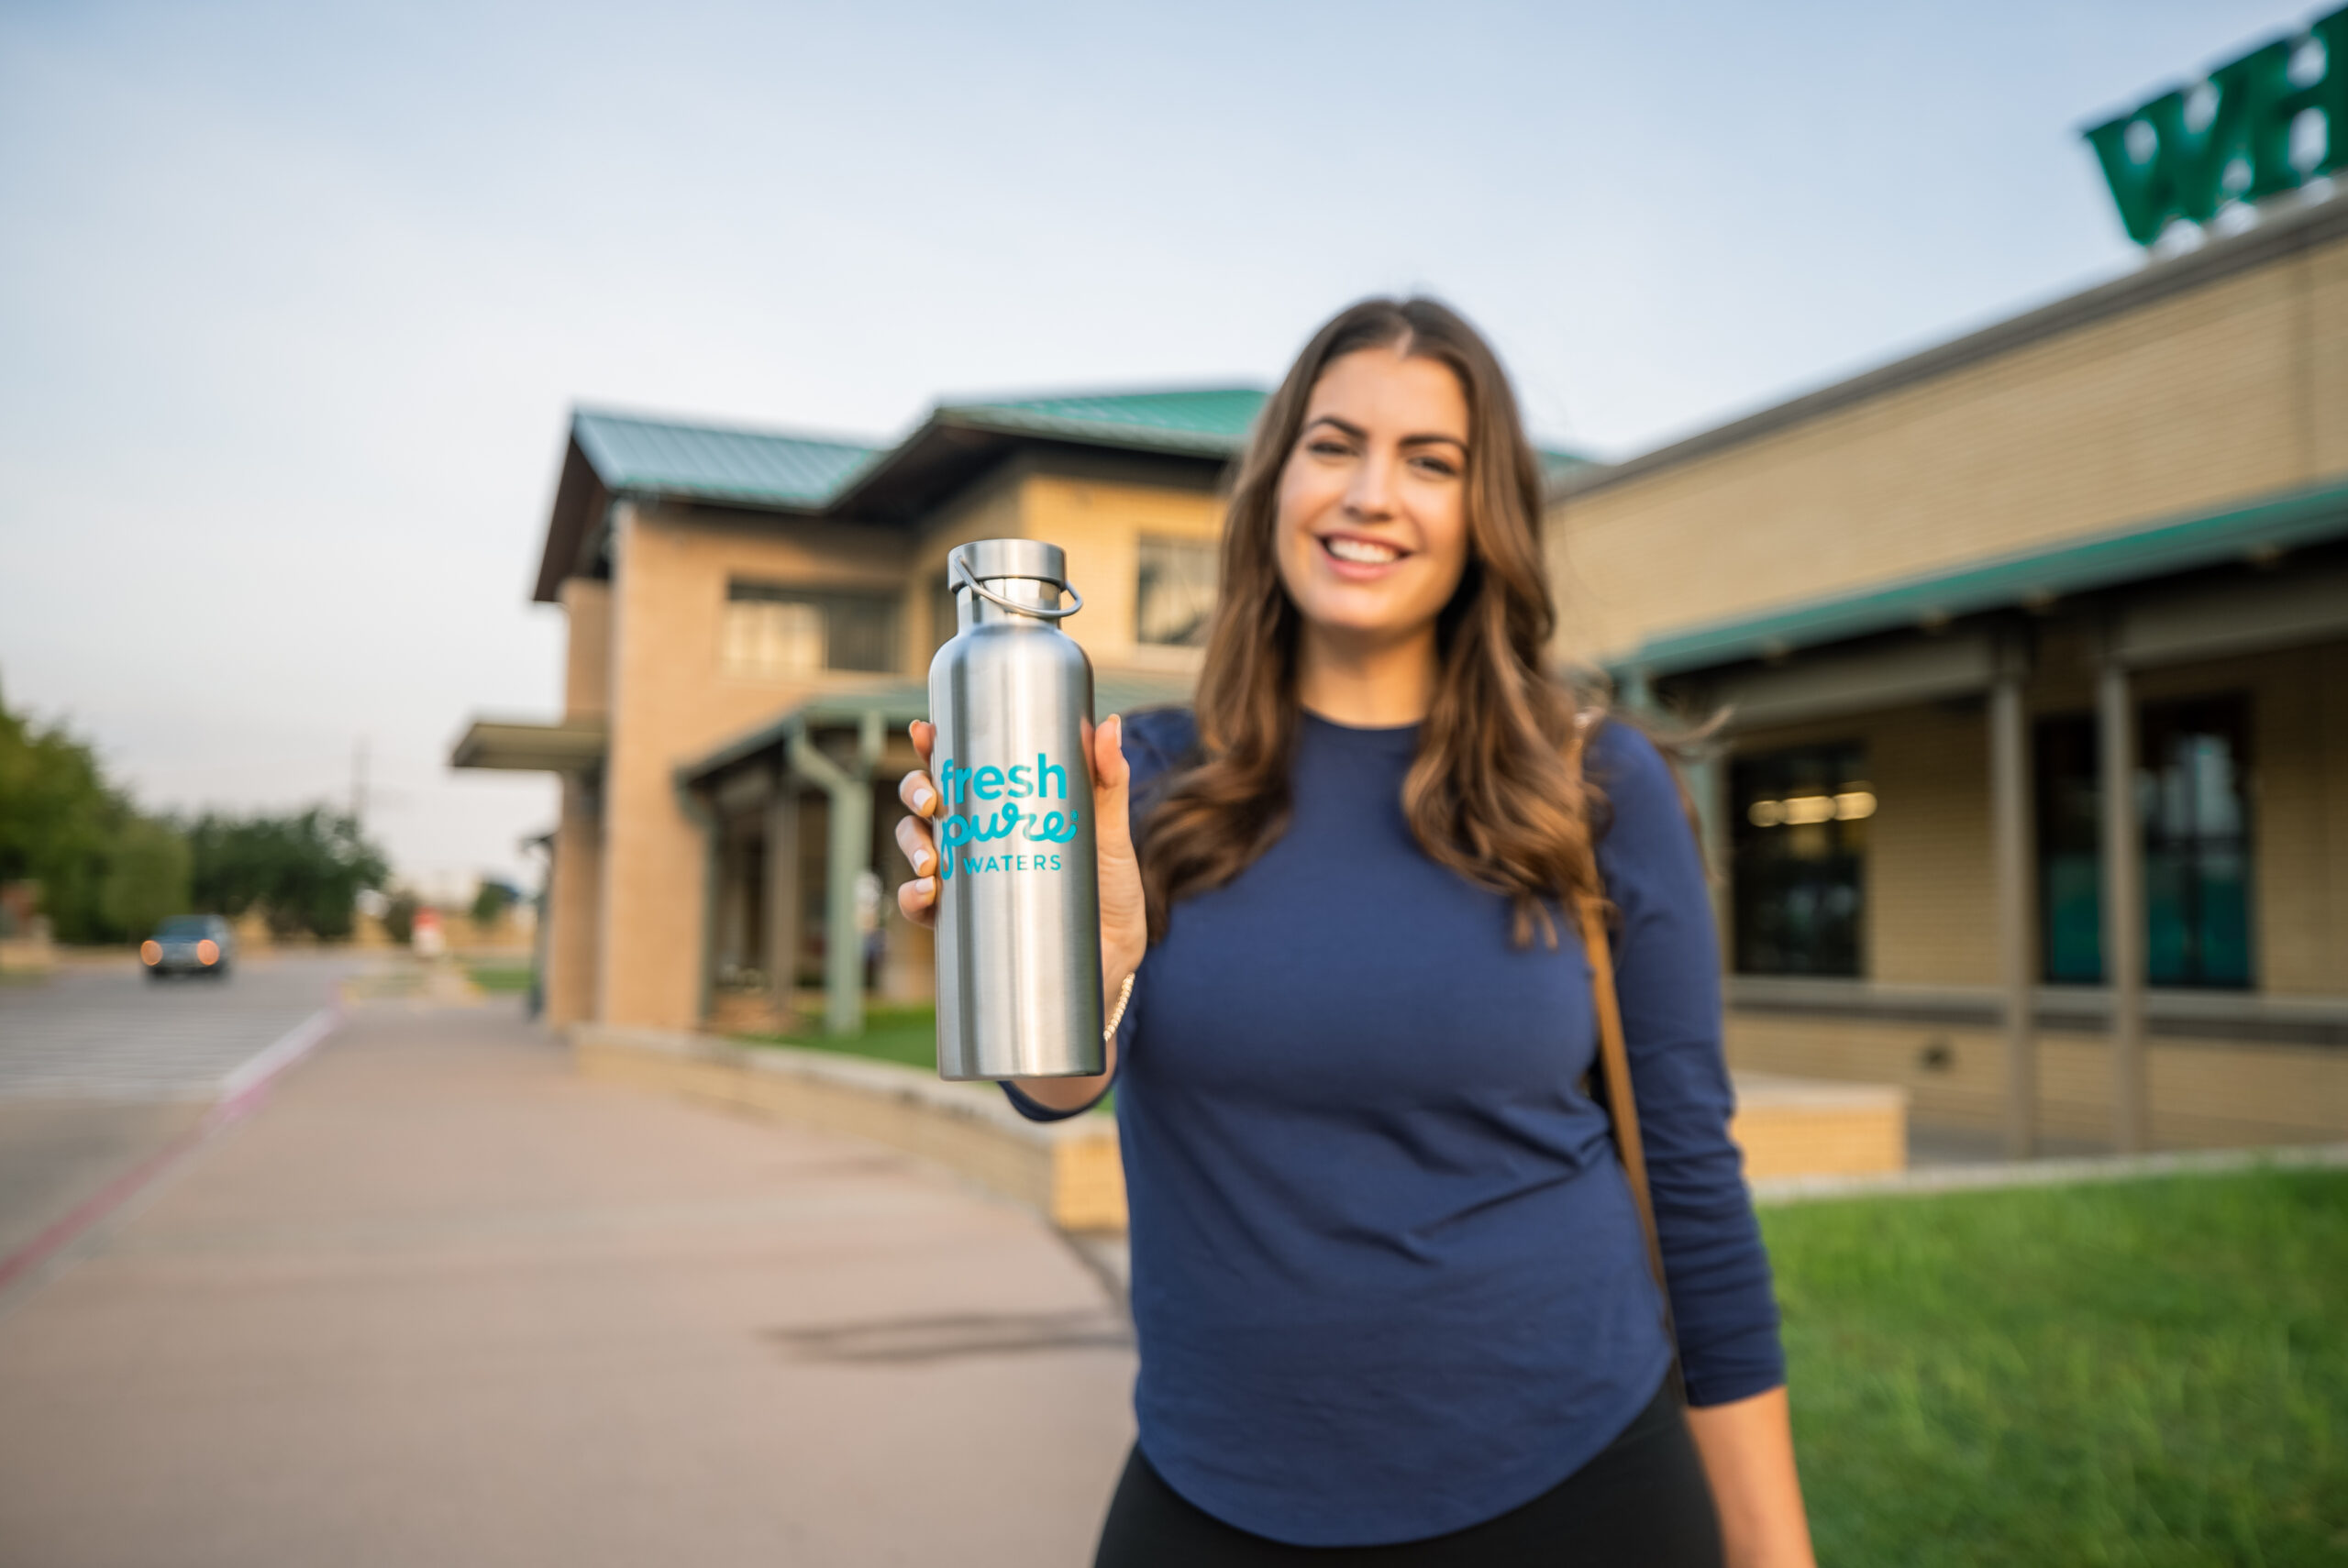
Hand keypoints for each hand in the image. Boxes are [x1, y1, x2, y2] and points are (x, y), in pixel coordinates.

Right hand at [894, 715, 1148, 992]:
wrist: (1113, 958)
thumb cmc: (1111, 889)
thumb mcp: (1110, 832)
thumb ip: (1109, 781)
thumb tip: (1110, 724)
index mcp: (1004, 807)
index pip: (959, 768)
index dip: (933, 747)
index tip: (924, 732)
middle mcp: (976, 838)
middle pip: (926, 802)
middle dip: (915, 791)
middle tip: (931, 800)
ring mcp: (966, 879)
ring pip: (916, 846)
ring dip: (909, 843)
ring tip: (930, 857)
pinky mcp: (965, 922)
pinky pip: (921, 907)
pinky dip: (913, 897)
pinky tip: (925, 893)